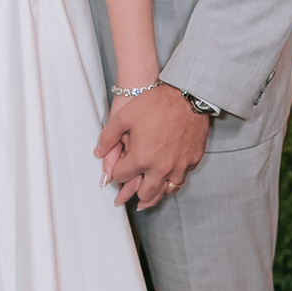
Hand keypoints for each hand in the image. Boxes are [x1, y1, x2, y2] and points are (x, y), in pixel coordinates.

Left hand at [95, 84, 210, 209]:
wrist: (188, 96)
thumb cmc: (157, 104)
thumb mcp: (124, 117)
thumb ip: (108, 137)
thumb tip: (98, 152)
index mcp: (141, 158)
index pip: (121, 177)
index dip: (117, 172)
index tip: (119, 168)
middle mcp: (161, 167)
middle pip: (145, 194)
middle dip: (136, 193)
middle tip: (132, 192)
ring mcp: (179, 166)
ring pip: (166, 192)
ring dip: (156, 191)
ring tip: (149, 191)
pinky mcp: (193, 161)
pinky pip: (181, 178)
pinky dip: (173, 179)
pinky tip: (168, 175)